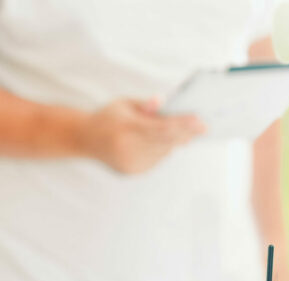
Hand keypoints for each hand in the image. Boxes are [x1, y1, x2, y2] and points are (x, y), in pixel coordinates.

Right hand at [77, 98, 204, 173]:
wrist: (85, 139)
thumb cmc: (109, 117)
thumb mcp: (125, 104)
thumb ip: (147, 105)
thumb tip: (166, 102)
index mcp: (126, 127)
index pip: (162, 127)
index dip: (183, 124)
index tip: (200, 121)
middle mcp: (128, 147)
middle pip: (166, 141)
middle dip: (186, 133)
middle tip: (203, 127)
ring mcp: (130, 161)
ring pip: (164, 151)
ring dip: (174, 141)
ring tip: (179, 131)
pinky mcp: (133, 171)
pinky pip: (156, 159)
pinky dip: (162, 150)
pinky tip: (157, 142)